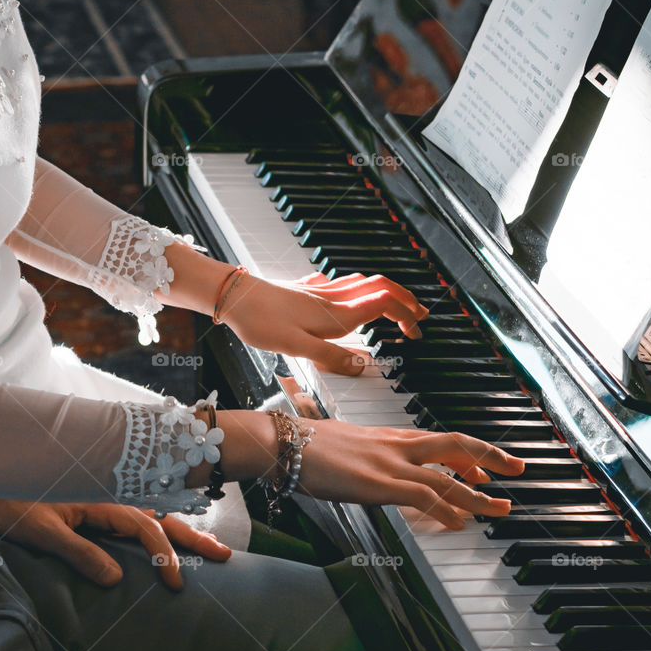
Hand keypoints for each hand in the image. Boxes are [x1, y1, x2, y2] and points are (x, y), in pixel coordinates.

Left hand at [0, 497, 230, 589]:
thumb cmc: (3, 503)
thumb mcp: (40, 532)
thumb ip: (80, 553)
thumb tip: (117, 579)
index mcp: (100, 500)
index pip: (146, 530)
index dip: (165, 558)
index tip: (178, 584)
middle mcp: (106, 496)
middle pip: (160, 518)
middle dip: (193, 539)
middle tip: (224, 557)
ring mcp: (99, 499)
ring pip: (150, 515)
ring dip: (179, 531)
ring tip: (207, 547)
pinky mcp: (88, 505)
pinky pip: (132, 517)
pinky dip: (155, 528)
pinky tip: (165, 535)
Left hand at [222, 270, 427, 375]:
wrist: (232, 296)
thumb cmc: (260, 321)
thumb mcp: (297, 347)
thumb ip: (331, 357)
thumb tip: (361, 366)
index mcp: (336, 314)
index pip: (384, 304)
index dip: (406, 315)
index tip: (415, 333)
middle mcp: (332, 299)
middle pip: (380, 287)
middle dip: (405, 300)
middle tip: (418, 316)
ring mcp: (319, 292)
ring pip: (362, 283)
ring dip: (384, 293)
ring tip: (394, 306)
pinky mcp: (304, 290)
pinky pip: (338, 285)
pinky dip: (355, 289)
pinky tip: (347, 295)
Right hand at [296, 423, 524, 529]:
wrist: (285, 443)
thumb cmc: (308, 446)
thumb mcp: (348, 445)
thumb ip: (370, 456)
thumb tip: (373, 469)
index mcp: (392, 435)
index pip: (442, 440)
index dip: (469, 454)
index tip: (486, 469)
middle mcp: (398, 445)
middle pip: (457, 445)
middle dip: (492, 458)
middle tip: (518, 469)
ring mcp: (391, 464)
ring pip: (447, 477)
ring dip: (478, 496)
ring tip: (500, 509)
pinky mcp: (379, 483)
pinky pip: (423, 496)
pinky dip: (446, 510)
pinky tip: (460, 522)